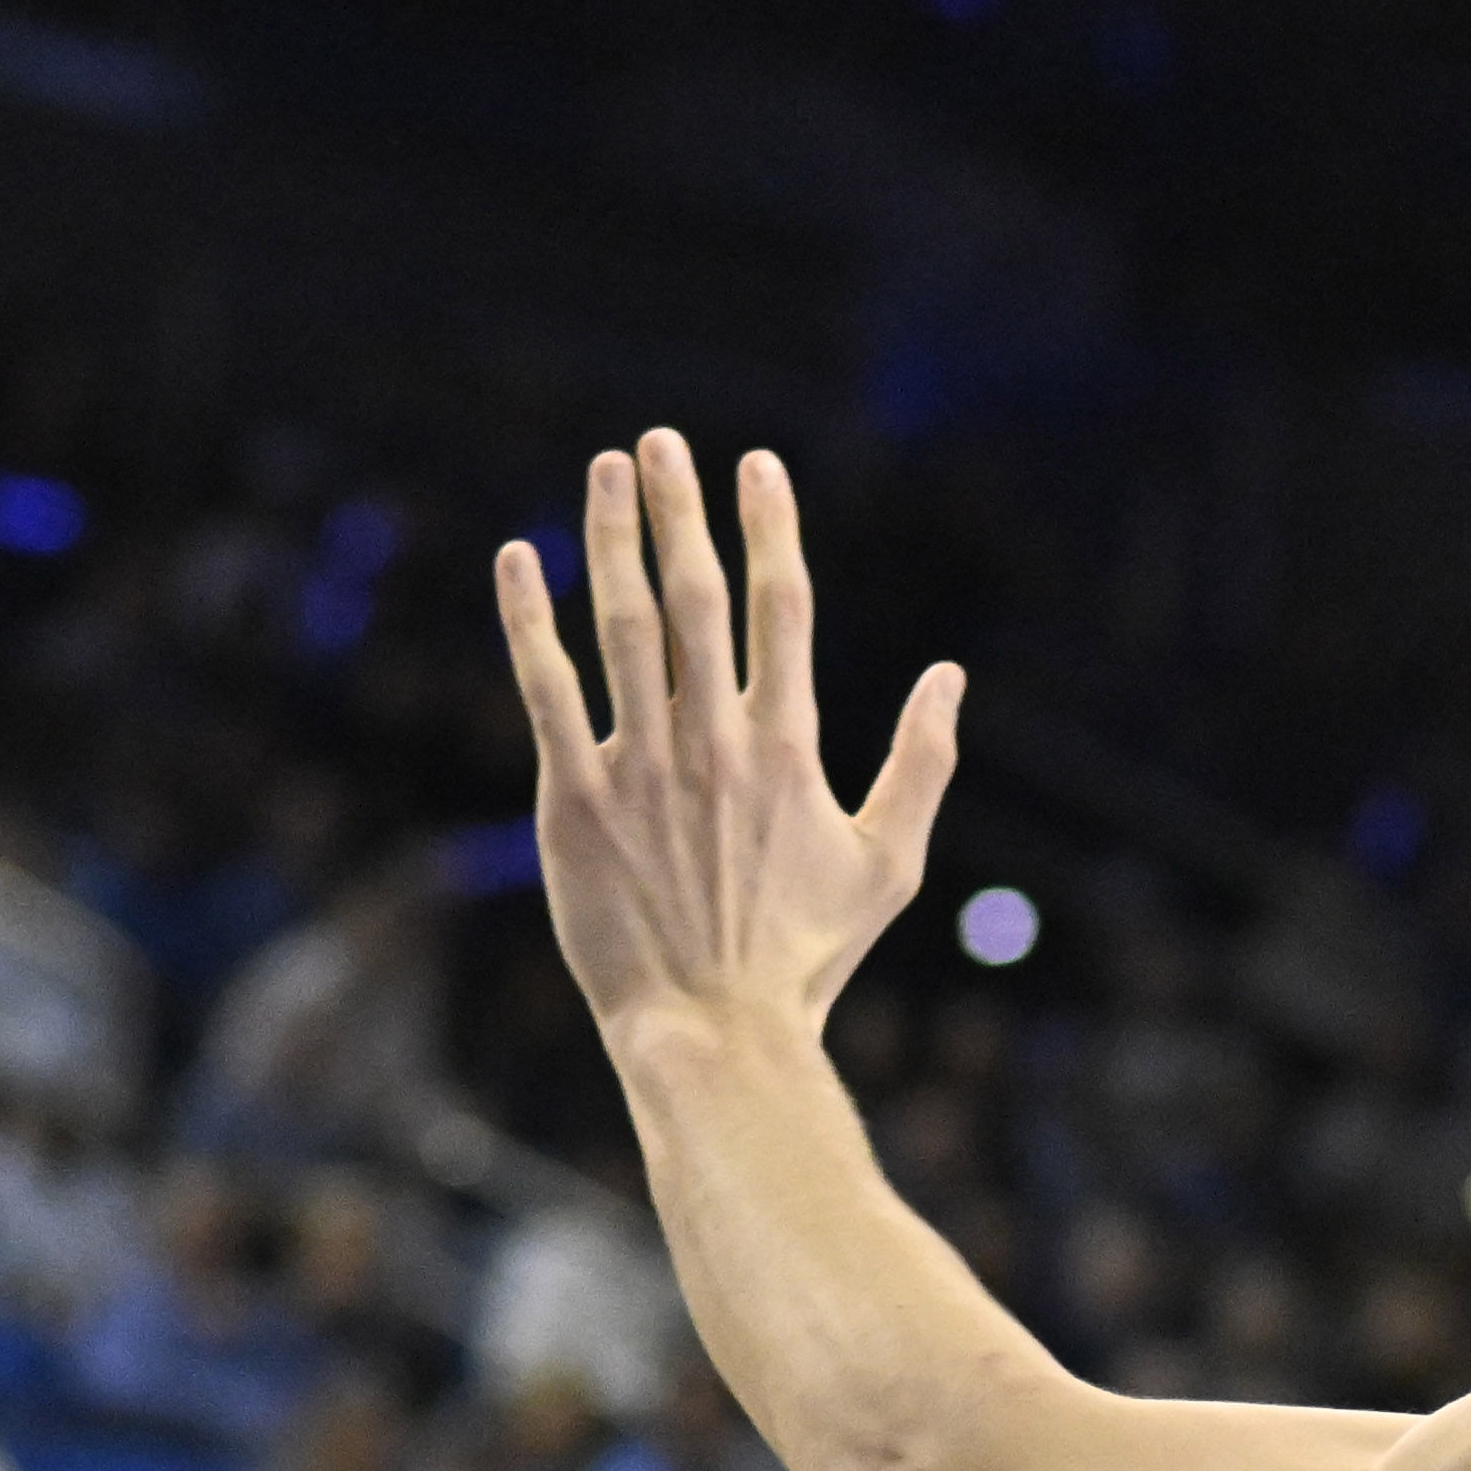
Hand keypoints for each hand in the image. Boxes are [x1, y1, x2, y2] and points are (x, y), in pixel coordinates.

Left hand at [496, 429, 961, 1048]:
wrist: (714, 1029)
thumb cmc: (808, 955)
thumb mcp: (893, 862)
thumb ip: (924, 762)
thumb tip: (950, 675)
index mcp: (791, 747)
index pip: (782, 609)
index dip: (769, 529)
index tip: (756, 465)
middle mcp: (714, 740)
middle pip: (697, 596)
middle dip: (680, 509)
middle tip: (664, 441)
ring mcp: (638, 764)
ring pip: (621, 625)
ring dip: (611, 539)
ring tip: (606, 469)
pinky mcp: (572, 798)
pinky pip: (544, 688)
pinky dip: (530, 619)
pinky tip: (520, 559)